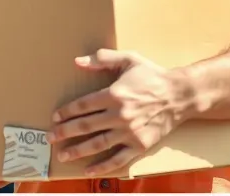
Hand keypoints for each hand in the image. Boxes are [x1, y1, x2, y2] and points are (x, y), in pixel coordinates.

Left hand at [48, 49, 187, 176]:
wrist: (179, 95)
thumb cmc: (152, 75)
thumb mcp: (129, 59)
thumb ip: (103, 59)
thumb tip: (78, 61)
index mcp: (114, 94)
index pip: (83, 105)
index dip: (67, 111)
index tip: (56, 117)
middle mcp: (119, 115)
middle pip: (86, 125)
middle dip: (65, 132)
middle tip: (51, 137)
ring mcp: (129, 132)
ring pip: (97, 144)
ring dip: (78, 150)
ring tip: (63, 155)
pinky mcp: (139, 145)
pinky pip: (118, 159)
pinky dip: (102, 166)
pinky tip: (89, 170)